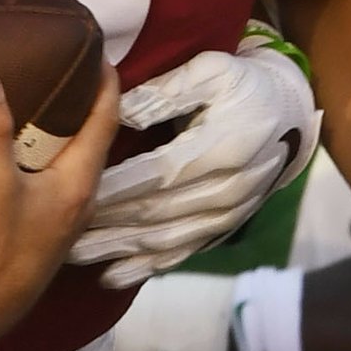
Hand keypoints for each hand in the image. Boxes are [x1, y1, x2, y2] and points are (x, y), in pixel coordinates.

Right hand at [0, 70, 118, 348]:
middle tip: (69, 70)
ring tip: (48, 103)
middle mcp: (80, 200)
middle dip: (84, 105)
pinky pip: (57, 180)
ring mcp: (64, 219)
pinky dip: (49, 157)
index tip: (101, 54)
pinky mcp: (45, 231)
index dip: (106, 85)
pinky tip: (27, 153)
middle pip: (93, 140)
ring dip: (66, 133)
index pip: (105, 121)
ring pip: (74, 163)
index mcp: (79, 183)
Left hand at [70, 36, 317, 286]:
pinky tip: (113, 278)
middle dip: (109, 223)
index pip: (159, 173)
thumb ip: (168, 93)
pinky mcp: (223, 229)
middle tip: (61, 232)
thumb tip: (123, 112)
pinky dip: (146, 267)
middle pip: (158, 211)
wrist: (289, 113)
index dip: (118, 185)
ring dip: (119, 250)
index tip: (77, 191)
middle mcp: (226, 190)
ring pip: (165, 238)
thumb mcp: (212, 72)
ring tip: (74, 256)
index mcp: (222, 148)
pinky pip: (182, 252)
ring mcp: (226, 215)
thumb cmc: (245, 85)